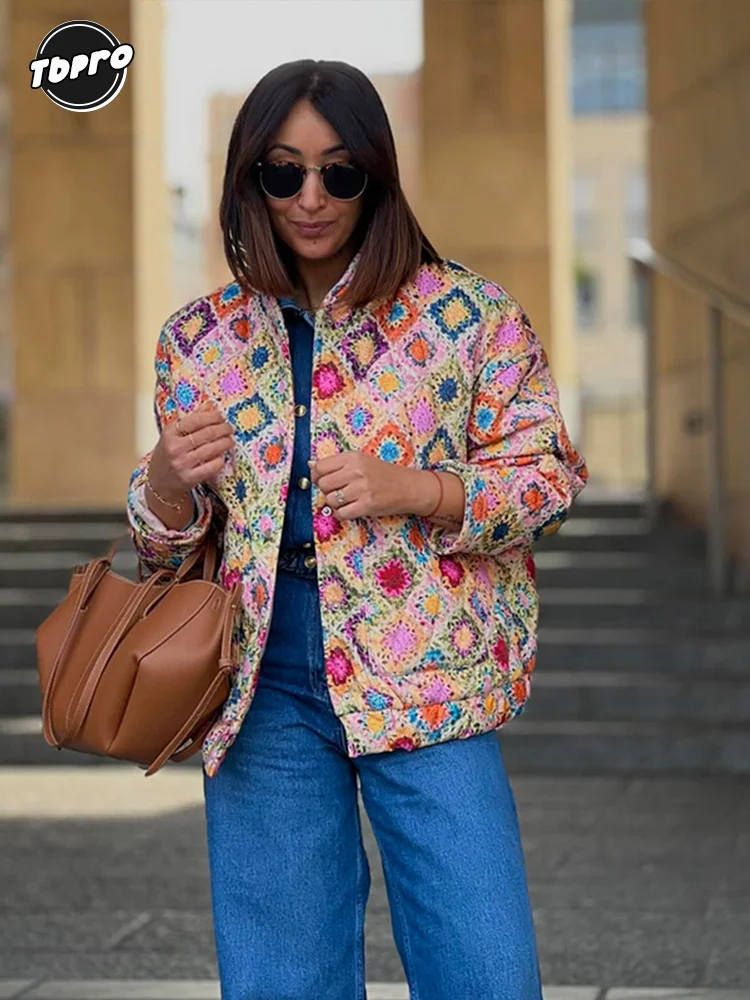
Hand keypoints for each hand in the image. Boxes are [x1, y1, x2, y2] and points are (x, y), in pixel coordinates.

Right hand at [148, 400, 233, 502]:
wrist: (158, 484)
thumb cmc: (167, 456)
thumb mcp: (173, 435)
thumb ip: (192, 419)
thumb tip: (210, 405)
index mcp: (170, 433)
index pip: (196, 420)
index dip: (213, 416)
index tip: (222, 416)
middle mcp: (175, 447)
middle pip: (207, 433)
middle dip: (223, 429)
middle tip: (229, 428)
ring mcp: (182, 464)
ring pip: (212, 449)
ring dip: (226, 443)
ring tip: (230, 440)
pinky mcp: (189, 478)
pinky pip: (212, 466)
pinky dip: (220, 460)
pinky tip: (222, 456)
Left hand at [309, 451, 428, 520]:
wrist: (409, 487)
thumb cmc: (384, 474)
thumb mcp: (361, 461)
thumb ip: (337, 464)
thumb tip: (310, 465)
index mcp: (353, 457)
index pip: (320, 467)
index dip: (316, 476)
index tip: (322, 480)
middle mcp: (356, 471)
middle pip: (323, 485)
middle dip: (326, 491)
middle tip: (337, 491)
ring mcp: (362, 489)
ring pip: (330, 500)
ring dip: (334, 504)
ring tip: (346, 500)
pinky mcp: (367, 505)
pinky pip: (341, 514)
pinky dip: (341, 514)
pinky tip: (349, 509)